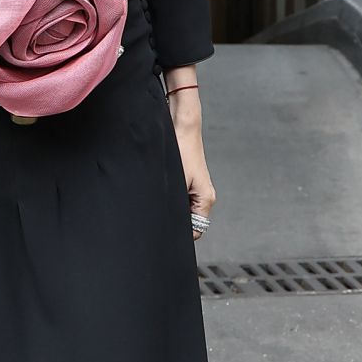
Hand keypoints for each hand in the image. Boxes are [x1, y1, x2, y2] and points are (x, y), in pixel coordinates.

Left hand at [164, 79, 215, 239]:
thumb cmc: (180, 149)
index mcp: (205, 200)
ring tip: (156, 204)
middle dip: (173, 224)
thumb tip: (167, 225)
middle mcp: (202, 197)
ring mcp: (194, 190)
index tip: (163, 233)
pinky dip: (167, 200)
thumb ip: (175, 206)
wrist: (180, 125)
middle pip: (188, 223)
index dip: (179, 236)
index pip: (194, 232)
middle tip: (155, 220)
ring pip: (181, 212)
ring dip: (169, 210)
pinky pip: (177, 200)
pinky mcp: (185, 183)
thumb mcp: (176, 181)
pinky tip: (158, 194)